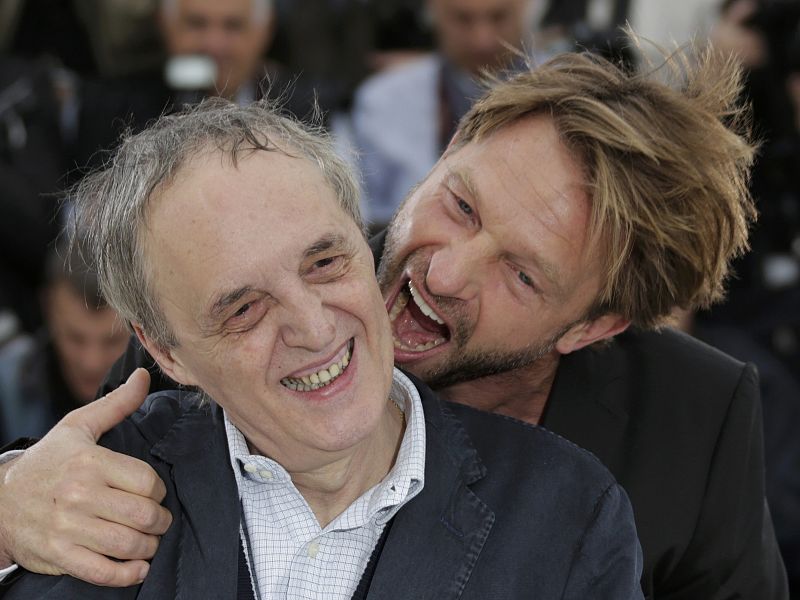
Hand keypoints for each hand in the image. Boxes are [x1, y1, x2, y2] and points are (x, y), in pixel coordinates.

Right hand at [0, 369, 172, 586]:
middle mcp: (80, 495)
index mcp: (90, 462)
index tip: (154, 494)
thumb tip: (143, 377)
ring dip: (149, 547)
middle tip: (159, 521)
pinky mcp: (59, 555)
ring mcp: (68, 528)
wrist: (0, 500)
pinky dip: (127, 574)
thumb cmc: (49, 462)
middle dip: (160, 521)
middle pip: (142, 514)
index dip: (158, 490)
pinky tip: (138, 568)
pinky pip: (102, 572)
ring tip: (149, 541)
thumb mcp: (78, 427)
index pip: (147, 481)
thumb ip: (116, 404)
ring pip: (127, 544)